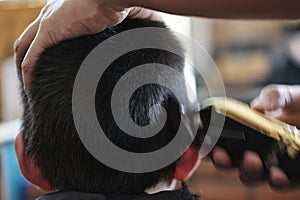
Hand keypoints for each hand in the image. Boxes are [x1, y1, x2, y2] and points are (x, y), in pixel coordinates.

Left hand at [14, 0, 161, 91]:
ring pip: (24, 47)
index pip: (47, 30)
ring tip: (31, 86)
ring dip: (25, 66)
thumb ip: (134, 29)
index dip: (45, 46)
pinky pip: (30, 58)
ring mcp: (49, 22)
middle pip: (29, 37)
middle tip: (35, 76)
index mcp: (66, 12)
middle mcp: (52, 15)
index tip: (51, 63)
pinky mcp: (50, 31)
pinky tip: (31, 89)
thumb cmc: (124, 2)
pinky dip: (28, 74)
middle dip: (29, 56)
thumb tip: (157, 38)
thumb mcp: (127, 19)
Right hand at [212, 84, 299, 188]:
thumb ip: (274, 96)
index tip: (204, 145)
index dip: (211, 146)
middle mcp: (257, 148)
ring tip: (253, 161)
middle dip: (223, 162)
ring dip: (247, 171)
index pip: (224, 141)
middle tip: (223, 155)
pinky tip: (278, 174)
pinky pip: (281, 183)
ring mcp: (274, 162)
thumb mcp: (289, 96)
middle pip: (232, 162)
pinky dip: (277, 181)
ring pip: (252, 175)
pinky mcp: (292, 172)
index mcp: (250, 130)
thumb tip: (258, 106)